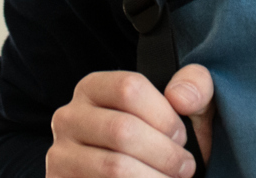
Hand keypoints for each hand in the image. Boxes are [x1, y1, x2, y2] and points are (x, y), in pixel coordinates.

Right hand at [47, 66, 213, 176]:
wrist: (142, 176)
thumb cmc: (163, 142)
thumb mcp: (186, 110)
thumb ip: (195, 87)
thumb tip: (180, 97)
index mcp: (93, 88)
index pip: (129, 88)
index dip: (164, 115)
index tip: (181, 136)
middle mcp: (68, 117)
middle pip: (122, 129)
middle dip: (165, 154)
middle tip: (184, 168)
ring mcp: (60, 156)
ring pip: (114, 167)